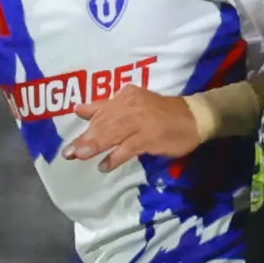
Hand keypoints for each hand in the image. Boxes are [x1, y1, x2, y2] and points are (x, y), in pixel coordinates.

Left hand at [64, 87, 201, 169]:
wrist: (194, 118)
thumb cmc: (162, 113)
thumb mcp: (133, 104)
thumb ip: (106, 108)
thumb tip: (79, 109)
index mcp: (126, 96)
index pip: (101, 109)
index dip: (84, 123)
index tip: (69, 137)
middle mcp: (130, 105)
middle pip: (103, 123)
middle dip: (85, 139)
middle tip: (68, 153)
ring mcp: (140, 121)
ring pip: (112, 134)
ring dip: (94, 146)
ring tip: (80, 157)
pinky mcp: (149, 137)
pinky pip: (127, 148)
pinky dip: (114, 158)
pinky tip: (104, 166)